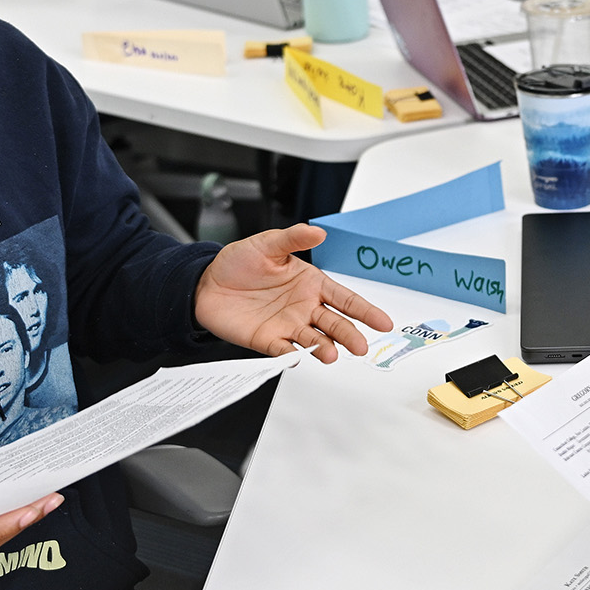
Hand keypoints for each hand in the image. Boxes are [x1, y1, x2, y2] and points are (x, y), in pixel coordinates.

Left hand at [194, 224, 395, 363]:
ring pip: (312, 340)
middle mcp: (304, 308)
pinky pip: (281, 350)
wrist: (206, 283)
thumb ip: (293, 238)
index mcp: (311, 284)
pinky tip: (297, 357)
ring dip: (323, 348)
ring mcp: (287, 325)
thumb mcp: (267, 244)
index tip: (383, 322)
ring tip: (330, 354)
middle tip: (361, 346)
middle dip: (349, 335)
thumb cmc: (239, 262)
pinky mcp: (266, 340)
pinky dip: (289, 355)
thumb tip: (318, 232)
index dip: (365, 310)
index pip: (345, 299)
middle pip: (334, 323)